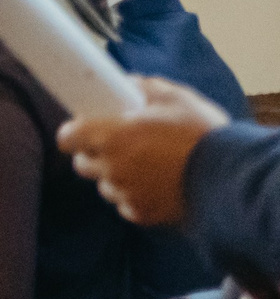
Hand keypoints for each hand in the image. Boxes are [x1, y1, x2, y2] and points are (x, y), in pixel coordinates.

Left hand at [59, 77, 229, 226]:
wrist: (231, 176)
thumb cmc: (201, 133)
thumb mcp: (175, 98)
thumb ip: (143, 88)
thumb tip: (126, 84)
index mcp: (112, 136)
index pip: (67, 137)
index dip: (75, 132)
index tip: (87, 128)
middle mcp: (111, 168)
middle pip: (83, 163)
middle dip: (97, 154)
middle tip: (122, 144)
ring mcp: (125, 193)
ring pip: (106, 185)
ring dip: (117, 176)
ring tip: (148, 164)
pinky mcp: (140, 214)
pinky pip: (127, 203)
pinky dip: (136, 195)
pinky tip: (159, 184)